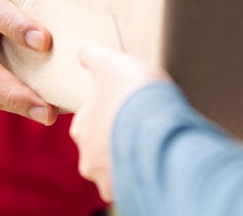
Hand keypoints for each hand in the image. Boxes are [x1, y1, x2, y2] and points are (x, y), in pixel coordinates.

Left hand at [70, 41, 170, 201]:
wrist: (160, 127)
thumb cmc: (132, 93)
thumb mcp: (111, 62)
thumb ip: (93, 55)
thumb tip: (82, 48)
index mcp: (81, 128)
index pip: (88, 119)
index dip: (108, 109)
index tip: (126, 104)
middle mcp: (89, 159)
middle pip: (102, 147)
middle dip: (119, 138)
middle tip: (141, 123)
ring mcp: (109, 179)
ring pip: (119, 168)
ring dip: (133, 157)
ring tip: (154, 142)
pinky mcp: (132, 193)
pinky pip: (138, 182)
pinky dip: (147, 172)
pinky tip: (160, 158)